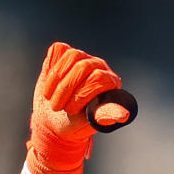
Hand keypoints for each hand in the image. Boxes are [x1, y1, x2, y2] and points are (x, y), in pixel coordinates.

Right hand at [28, 42, 126, 171]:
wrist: (55, 118)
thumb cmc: (76, 123)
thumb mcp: (91, 123)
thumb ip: (105, 116)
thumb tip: (124, 115)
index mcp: (110, 82)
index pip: (99, 79)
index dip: (80, 95)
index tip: (69, 111)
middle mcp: (99, 66)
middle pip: (83, 67)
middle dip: (65, 89)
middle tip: (56, 107)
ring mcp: (83, 57)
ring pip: (71, 55)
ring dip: (56, 79)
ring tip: (51, 97)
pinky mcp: (65, 53)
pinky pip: (58, 50)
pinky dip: (50, 67)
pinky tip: (50, 83)